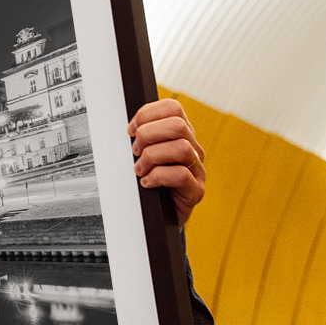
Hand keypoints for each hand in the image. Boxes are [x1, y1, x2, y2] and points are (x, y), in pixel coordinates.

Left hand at [128, 98, 205, 226]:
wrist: (158, 216)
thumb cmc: (149, 182)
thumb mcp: (143, 155)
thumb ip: (141, 138)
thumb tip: (128, 127)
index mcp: (181, 135)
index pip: (172, 108)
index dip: (147, 114)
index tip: (131, 130)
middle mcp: (193, 149)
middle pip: (178, 125)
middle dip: (148, 135)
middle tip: (135, 151)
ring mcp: (197, 170)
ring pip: (181, 148)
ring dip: (152, 157)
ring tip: (140, 169)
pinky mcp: (195, 191)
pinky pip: (181, 175)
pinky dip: (158, 177)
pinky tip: (147, 182)